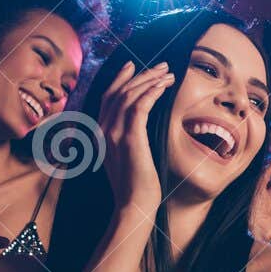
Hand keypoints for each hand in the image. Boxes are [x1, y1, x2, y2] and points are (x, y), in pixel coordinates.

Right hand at [97, 60, 172, 210]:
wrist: (133, 205)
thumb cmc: (136, 186)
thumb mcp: (127, 158)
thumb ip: (126, 140)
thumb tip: (136, 129)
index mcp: (102, 133)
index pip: (108, 97)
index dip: (120, 79)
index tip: (133, 65)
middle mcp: (104, 130)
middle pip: (119, 91)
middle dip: (141, 74)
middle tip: (161, 65)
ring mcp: (114, 133)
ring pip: (129, 95)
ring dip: (150, 80)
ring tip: (168, 73)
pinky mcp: (129, 138)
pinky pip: (138, 106)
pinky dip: (150, 92)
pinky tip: (162, 86)